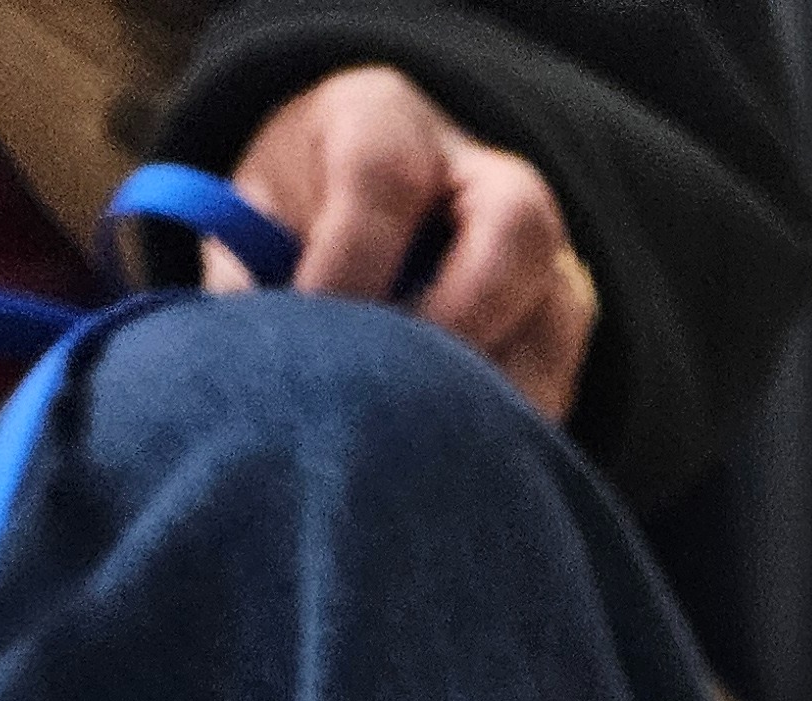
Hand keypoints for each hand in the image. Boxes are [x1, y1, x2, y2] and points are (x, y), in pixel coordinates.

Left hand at [212, 66, 599, 425]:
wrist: (346, 230)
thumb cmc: (292, 233)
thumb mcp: (250, 229)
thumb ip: (251, 284)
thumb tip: (256, 377)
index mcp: (385, 123)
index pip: (385, 175)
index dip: (350, 261)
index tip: (314, 340)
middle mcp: (484, 175)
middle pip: (516, 227)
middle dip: (462, 319)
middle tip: (404, 398)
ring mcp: (538, 251)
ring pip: (560, 312)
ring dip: (503, 391)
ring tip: (436, 453)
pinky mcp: (559, 325)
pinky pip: (561, 379)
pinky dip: (514, 428)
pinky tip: (460, 467)